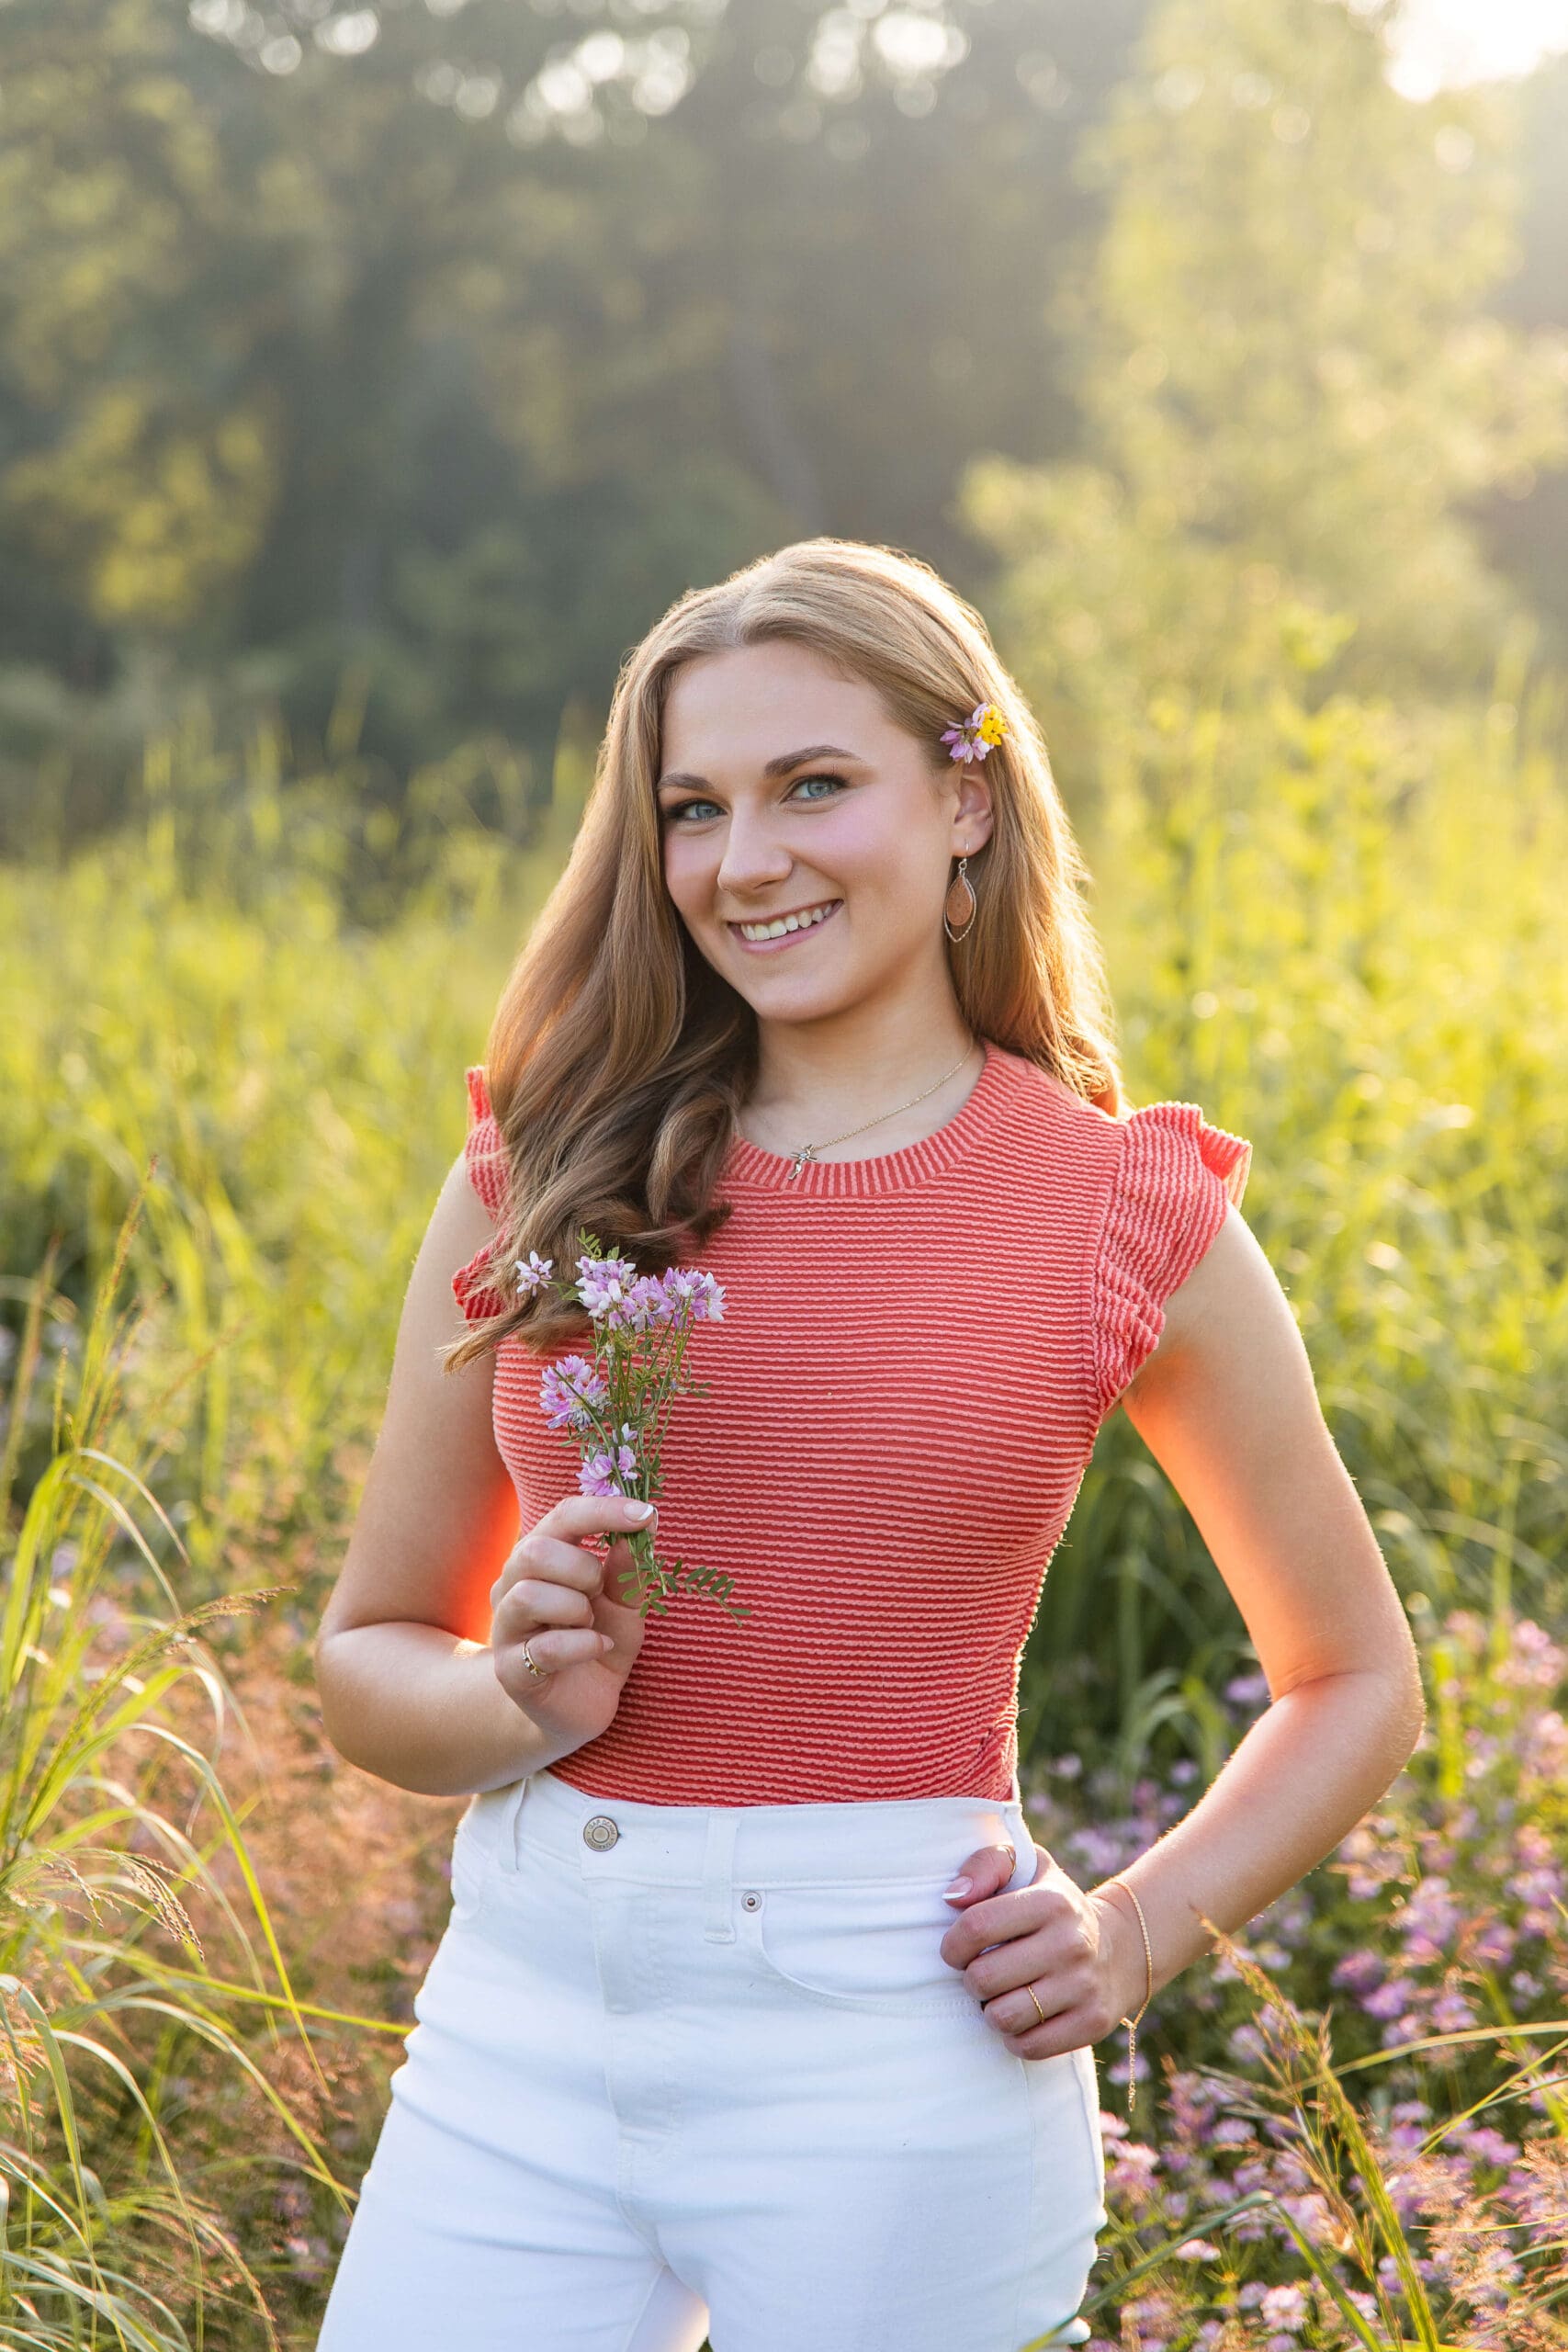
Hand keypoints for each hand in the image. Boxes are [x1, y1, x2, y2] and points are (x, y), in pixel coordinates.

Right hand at [489, 1493, 654, 1749]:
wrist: (576, 1709)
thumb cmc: (597, 1643)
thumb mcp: (625, 1606)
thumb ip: (628, 1572)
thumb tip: (639, 1530)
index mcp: (541, 1560)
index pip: (562, 1517)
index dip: (603, 1510)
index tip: (646, 1514)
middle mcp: (513, 1587)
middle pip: (534, 1551)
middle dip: (582, 1569)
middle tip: (598, 1593)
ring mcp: (506, 1629)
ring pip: (528, 1595)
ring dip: (576, 1609)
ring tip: (591, 1625)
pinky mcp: (512, 1670)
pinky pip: (545, 1648)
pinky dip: (583, 1645)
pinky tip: (597, 1647)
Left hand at [938, 1837, 1145, 2059]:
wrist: (1119, 1948)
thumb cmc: (1053, 1906)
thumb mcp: (1027, 1867)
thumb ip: (986, 1865)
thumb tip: (954, 1897)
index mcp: (1051, 1902)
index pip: (976, 1926)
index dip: (953, 1944)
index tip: (957, 1950)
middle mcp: (1071, 1943)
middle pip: (983, 1978)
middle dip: (972, 1979)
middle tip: (984, 1973)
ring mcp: (1085, 1986)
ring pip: (1003, 2017)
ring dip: (991, 2010)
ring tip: (1002, 1994)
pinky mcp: (1092, 2023)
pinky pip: (1029, 2047)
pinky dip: (1015, 2037)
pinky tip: (1023, 2017)